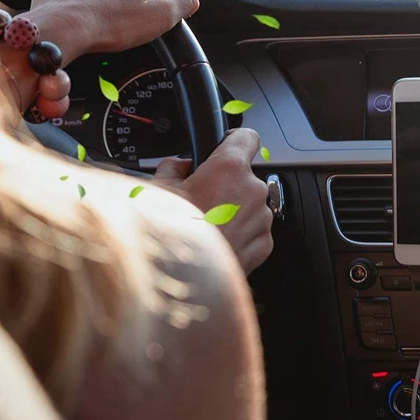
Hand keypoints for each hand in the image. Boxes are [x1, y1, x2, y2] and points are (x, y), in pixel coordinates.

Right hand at [154, 129, 274, 274]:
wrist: (179, 282)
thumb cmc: (168, 235)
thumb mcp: (156, 189)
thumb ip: (173, 167)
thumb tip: (179, 166)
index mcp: (229, 168)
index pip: (247, 136)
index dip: (233, 140)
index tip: (224, 146)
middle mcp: (252, 191)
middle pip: (244, 175)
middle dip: (224, 184)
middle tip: (198, 199)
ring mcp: (261, 219)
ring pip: (249, 204)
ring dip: (232, 210)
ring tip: (203, 226)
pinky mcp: (263, 245)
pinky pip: (253, 230)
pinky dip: (238, 234)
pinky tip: (214, 242)